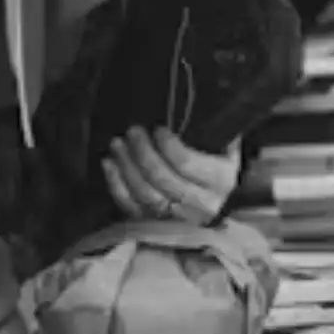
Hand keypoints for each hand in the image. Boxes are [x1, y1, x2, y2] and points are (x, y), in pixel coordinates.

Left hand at [102, 125, 240, 224]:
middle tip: (133, 131)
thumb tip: (191, 108)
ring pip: (145, 195)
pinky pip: (131, 207)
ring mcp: (177, 219)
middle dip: (143, 153)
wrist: (216, 196)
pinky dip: (116, 185)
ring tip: (117, 143)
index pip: (187, 165)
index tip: (158, 129)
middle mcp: (202, 204)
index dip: (168, 146)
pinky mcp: (156, 225)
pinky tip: (108, 164)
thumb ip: (212, 129)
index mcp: (221, 180)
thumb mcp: (225, 143)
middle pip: (163, 180)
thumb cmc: (219, 160)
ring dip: (127, 167)